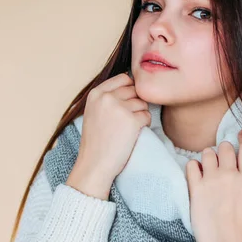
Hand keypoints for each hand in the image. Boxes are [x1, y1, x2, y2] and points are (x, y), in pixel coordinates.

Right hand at [66, 73, 150, 199]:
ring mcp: (119, 108)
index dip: (130, 90)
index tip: (127, 103)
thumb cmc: (96, 140)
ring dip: (141, 114)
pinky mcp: (132, 121)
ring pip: (143, 103)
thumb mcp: (93, 111)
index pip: (123, 78)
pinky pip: (147, 116)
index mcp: (96, 93)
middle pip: (135, 90)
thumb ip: (107, 97)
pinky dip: (145, 124)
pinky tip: (133, 134)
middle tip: (128, 119)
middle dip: (136, 102)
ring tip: (129, 128)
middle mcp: (107, 97)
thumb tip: (131, 82)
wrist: (94, 164)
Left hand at [185, 129, 241, 241]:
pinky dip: (194, 166)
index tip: (241, 135)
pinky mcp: (196, 188)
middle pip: (225, 146)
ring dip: (209, 157)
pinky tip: (198, 174)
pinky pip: (191, 165)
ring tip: (210, 167)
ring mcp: (211, 181)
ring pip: (207, 152)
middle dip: (225, 149)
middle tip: (224, 158)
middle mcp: (229, 175)